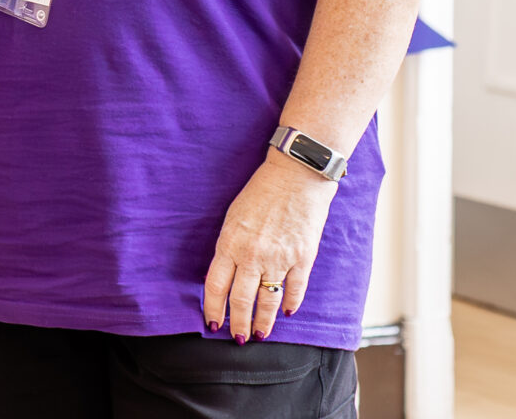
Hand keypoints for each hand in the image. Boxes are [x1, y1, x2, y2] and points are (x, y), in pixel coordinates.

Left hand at [203, 150, 334, 341]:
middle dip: (238, 324)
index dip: (213, 309)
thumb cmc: (260, 193)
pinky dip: (290, 304)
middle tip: (238, 338)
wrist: (296, 177)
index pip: (216, 286)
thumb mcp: (233, 218)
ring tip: (260, 334)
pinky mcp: (303, 258)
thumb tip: (224, 274)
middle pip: (241, 299)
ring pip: (268, 300)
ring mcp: (280, 258)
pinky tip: (285, 313)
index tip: (212, 323)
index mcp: (230, 244)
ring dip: (263, 321)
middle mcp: (253, 255)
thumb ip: (229, 247)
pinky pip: (295, 289)